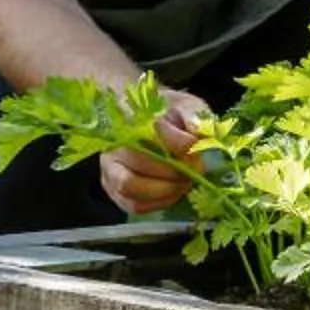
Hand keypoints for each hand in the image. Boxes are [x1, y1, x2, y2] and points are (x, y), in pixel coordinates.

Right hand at [99, 87, 214, 216]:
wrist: (148, 123)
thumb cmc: (167, 113)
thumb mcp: (186, 106)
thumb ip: (195, 116)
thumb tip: (201, 131)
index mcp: (128, 113)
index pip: (147, 129)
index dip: (176, 142)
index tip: (195, 147)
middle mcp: (111, 141)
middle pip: (138, 161)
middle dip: (174, 170)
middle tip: (196, 169)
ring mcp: (109, 167)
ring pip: (131, 186)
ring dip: (165, 189)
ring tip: (185, 181)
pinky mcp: (113, 188)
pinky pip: (134, 204)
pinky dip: (159, 202)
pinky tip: (173, 190)